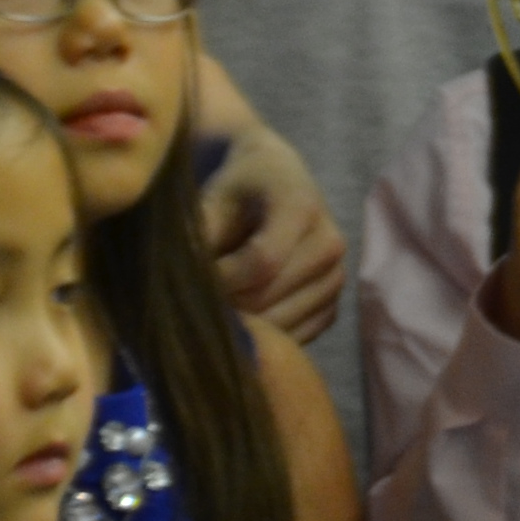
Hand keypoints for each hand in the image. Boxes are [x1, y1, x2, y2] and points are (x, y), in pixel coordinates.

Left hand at [201, 119, 350, 340]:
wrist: (276, 182)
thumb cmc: (238, 188)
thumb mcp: (213, 198)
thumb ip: (198, 235)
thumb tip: (184, 280)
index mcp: (302, 207)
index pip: (262, 261)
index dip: (221, 278)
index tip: (194, 277)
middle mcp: (330, 244)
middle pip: (266, 297)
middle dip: (225, 303)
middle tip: (196, 299)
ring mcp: (335, 278)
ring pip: (279, 324)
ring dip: (241, 324)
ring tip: (217, 306)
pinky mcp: (332, 306)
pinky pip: (295, 338)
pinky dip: (264, 336)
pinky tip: (242, 318)